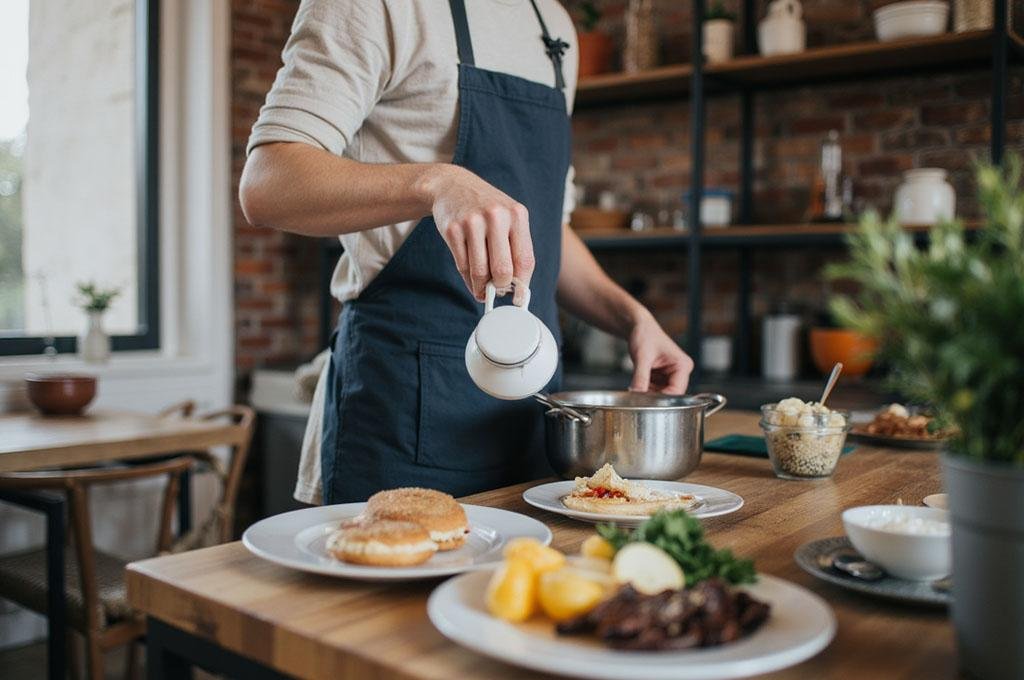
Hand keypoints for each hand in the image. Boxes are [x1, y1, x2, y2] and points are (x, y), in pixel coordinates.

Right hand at [426, 165, 533, 303]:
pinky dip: (468, 280)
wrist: (452, 186)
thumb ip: (515, 248)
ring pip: (480, 272)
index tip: (518, 299)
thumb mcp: (507, 218)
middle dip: (501, 287)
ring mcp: (472, 222)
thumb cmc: (485, 209)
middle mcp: (496, 216)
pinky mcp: (452, 230)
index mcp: (517, 215)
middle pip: (503, 270)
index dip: (522, 285)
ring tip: (483, 291)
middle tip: (498, 291)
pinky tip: (472, 281)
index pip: (525, 260)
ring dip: (482, 288)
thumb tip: (518, 288)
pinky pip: (462, 266)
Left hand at [627, 312, 693, 394]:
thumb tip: (637, 394)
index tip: (646, 402)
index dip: (661, 399)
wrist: (638, 327)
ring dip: (649, 394)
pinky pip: (656, 390)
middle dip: (654, 397)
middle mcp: (681, 371)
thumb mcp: (642, 357)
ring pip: (662, 394)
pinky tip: (639, 383)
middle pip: (670, 395)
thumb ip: (640, 377)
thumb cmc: (645, 335)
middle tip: (638, 397)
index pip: (677, 391)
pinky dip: (646, 390)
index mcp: (683, 365)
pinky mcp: (663, 377)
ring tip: (637, 387)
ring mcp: (672, 375)